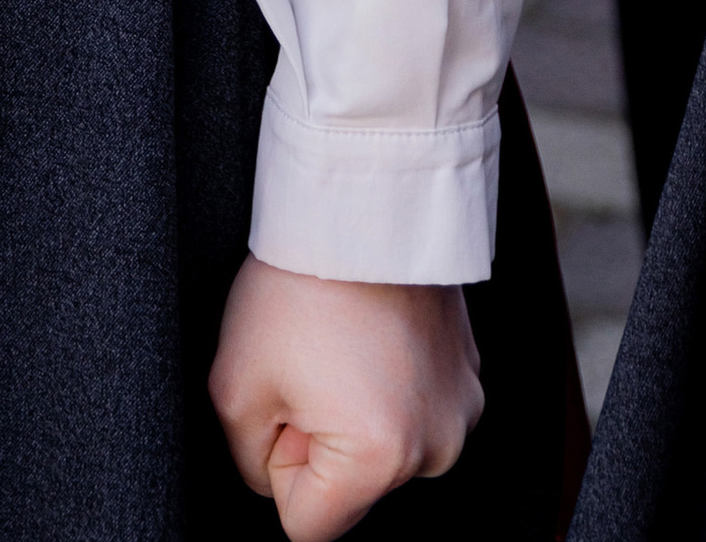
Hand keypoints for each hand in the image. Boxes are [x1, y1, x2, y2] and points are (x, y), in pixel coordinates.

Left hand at [210, 257, 482, 533]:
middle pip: (350, 486)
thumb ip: (248, 459)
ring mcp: (462, 410)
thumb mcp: (234, 384)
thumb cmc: (297, 281)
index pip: (307, 524)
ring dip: (353, 409)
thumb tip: (275, 476)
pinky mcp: (470, 376)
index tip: (282, 402)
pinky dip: (386, 382)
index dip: (278, 465)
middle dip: (318, 436)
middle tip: (308, 360)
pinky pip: (412, 409)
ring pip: (382, 447)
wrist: (361, 197)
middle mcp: (436, 447)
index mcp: (380, 459)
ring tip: (340, 339)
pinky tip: (368, 330)